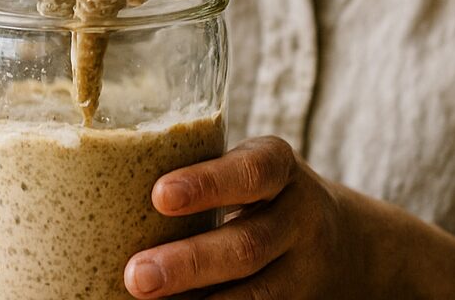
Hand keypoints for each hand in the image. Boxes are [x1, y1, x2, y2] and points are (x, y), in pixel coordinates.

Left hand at [125, 137, 358, 298]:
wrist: (346, 240)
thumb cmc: (262, 195)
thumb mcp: (247, 170)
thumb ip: (199, 178)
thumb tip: (107, 196)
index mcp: (279, 167)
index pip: (251, 171)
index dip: (207, 184)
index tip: (159, 195)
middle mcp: (300, 216)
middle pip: (247, 245)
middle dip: (189, 263)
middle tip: (137, 275)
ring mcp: (304, 268)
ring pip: (256, 294)